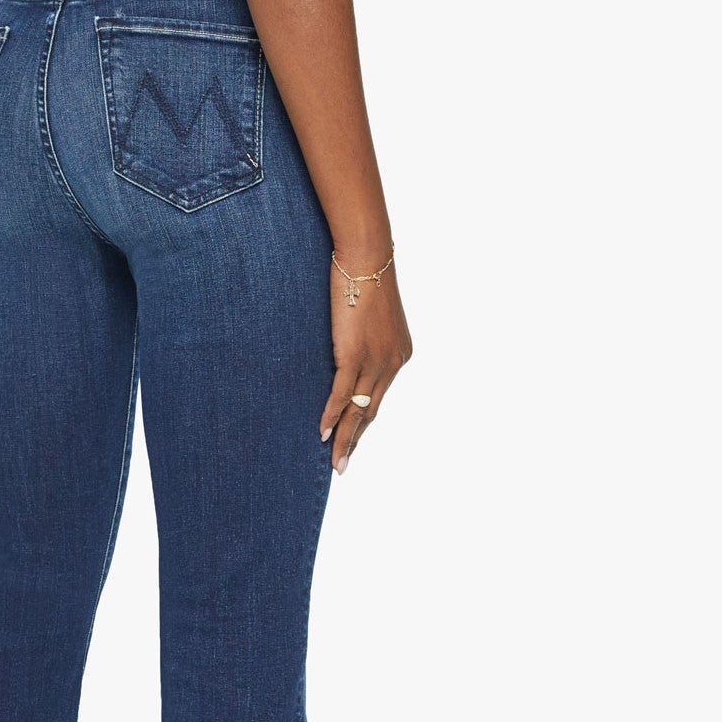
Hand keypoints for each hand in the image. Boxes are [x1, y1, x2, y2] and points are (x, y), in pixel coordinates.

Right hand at [319, 250, 411, 473]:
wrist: (366, 258)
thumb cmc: (363, 277)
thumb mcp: (368, 316)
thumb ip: (361, 339)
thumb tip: (345, 350)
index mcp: (399, 354)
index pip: (379, 397)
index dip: (364, 421)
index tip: (353, 439)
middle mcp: (392, 363)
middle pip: (371, 411)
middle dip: (356, 440)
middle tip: (343, 464)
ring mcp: (375, 361)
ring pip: (359, 409)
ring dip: (345, 438)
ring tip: (336, 462)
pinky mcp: (355, 355)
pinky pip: (342, 394)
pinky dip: (332, 415)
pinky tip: (323, 433)